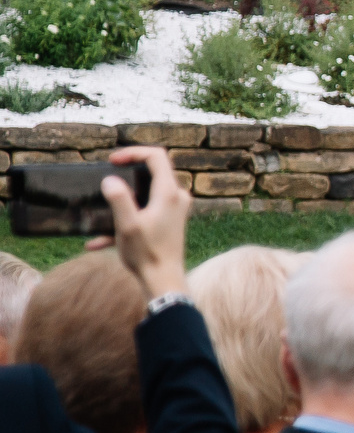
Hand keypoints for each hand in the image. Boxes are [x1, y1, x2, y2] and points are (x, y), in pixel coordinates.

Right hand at [90, 146, 188, 299]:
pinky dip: (126, 220)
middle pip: (153, 171)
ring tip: (101, 209)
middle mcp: (178, 197)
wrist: (163, 281)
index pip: (157, 156)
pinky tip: (97, 241)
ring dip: (123, 200)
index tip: (112, 160)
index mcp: (169, 192)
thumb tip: (110, 180)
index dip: (133, 152)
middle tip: (106, 179)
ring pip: (147, 193)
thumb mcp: (127, 225)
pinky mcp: (170, 221)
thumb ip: (119, 200)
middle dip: (127, 173)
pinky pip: (146, 212)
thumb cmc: (147, 254)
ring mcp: (176, 209)